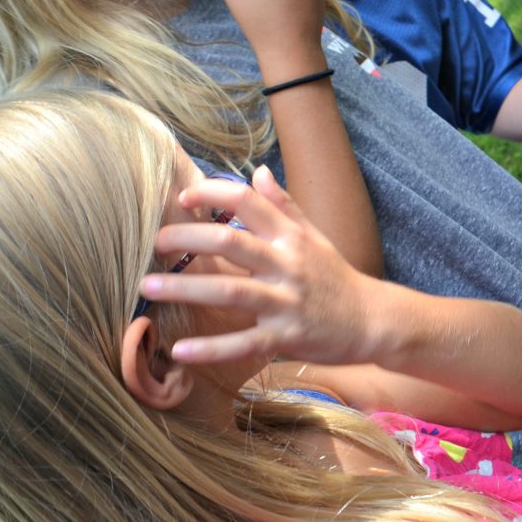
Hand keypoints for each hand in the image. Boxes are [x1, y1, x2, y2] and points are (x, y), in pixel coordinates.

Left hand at [140, 166, 384, 365]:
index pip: (248, 202)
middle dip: (188, 238)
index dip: (213, 193)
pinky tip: (180, 350)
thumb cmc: (337, 277)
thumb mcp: (314, 236)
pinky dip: (212, 348)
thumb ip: (284, 205)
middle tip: (155, 242)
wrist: (373, 320)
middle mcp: (288, 264)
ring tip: (147, 288)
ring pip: (231, 291)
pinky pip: (244, 343)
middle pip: (231, 242)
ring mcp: (287, 301)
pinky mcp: (287, 337)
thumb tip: (257, 171)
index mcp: (291, 237)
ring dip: (186, 288)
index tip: (182, 197)